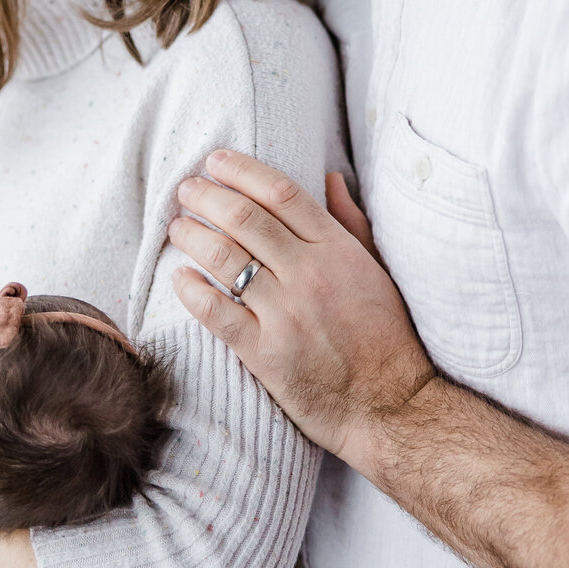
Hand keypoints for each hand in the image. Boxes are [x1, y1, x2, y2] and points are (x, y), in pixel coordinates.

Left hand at [168, 153, 434, 467]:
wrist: (392, 406)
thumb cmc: (386, 336)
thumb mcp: (378, 270)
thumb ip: (351, 222)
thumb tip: (329, 178)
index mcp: (337, 250)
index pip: (281, 193)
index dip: (242, 170)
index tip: (216, 161)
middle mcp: (310, 274)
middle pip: (245, 218)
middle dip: (207, 196)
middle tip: (185, 189)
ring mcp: (286, 314)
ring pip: (225, 259)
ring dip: (192, 235)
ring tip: (176, 226)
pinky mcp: (266, 353)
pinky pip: (216, 313)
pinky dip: (191, 290)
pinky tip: (178, 277)